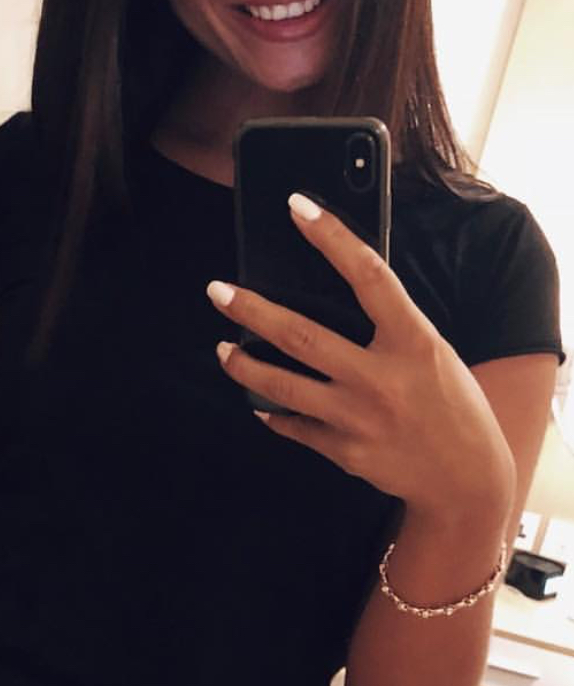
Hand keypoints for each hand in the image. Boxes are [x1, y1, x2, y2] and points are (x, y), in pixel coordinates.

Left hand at [208, 193, 514, 527]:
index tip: (298, 207)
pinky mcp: (344, 451)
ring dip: (243, 366)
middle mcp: (383, 379)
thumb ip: (389, 326)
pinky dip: (272, 411)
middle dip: (252, 310)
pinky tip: (257, 401)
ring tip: (224, 348)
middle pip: (302, 335)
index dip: (332, 237)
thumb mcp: (432, 353)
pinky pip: (293, 425)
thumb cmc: (450, 404)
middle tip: (217, 291)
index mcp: (415, 342)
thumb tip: (333, 290)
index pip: (370, 276)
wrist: (467, 479)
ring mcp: (359, 418)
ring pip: (282, 385)